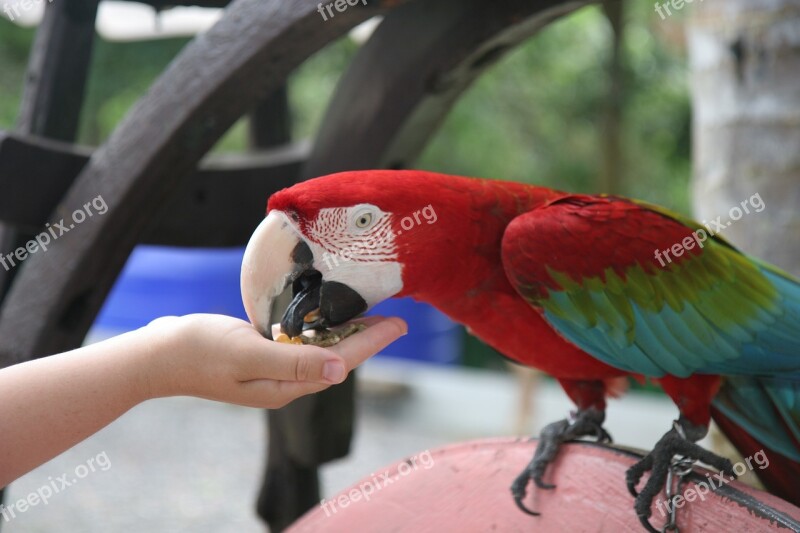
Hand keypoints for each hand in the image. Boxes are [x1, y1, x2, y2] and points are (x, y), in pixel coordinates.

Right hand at [144, 314, 406, 407]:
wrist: (157, 354)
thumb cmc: (198, 350)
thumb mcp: (248, 352)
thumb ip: (294, 360)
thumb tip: (341, 368)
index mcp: (284, 386)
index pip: (341, 363)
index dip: (372, 343)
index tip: (399, 325)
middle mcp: (283, 382)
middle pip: (337, 359)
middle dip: (367, 339)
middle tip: (393, 316)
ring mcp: (271, 371)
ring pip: (321, 352)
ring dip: (345, 334)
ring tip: (369, 313)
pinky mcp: (260, 356)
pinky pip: (301, 345)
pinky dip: (319, 330)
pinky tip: (325, 316)